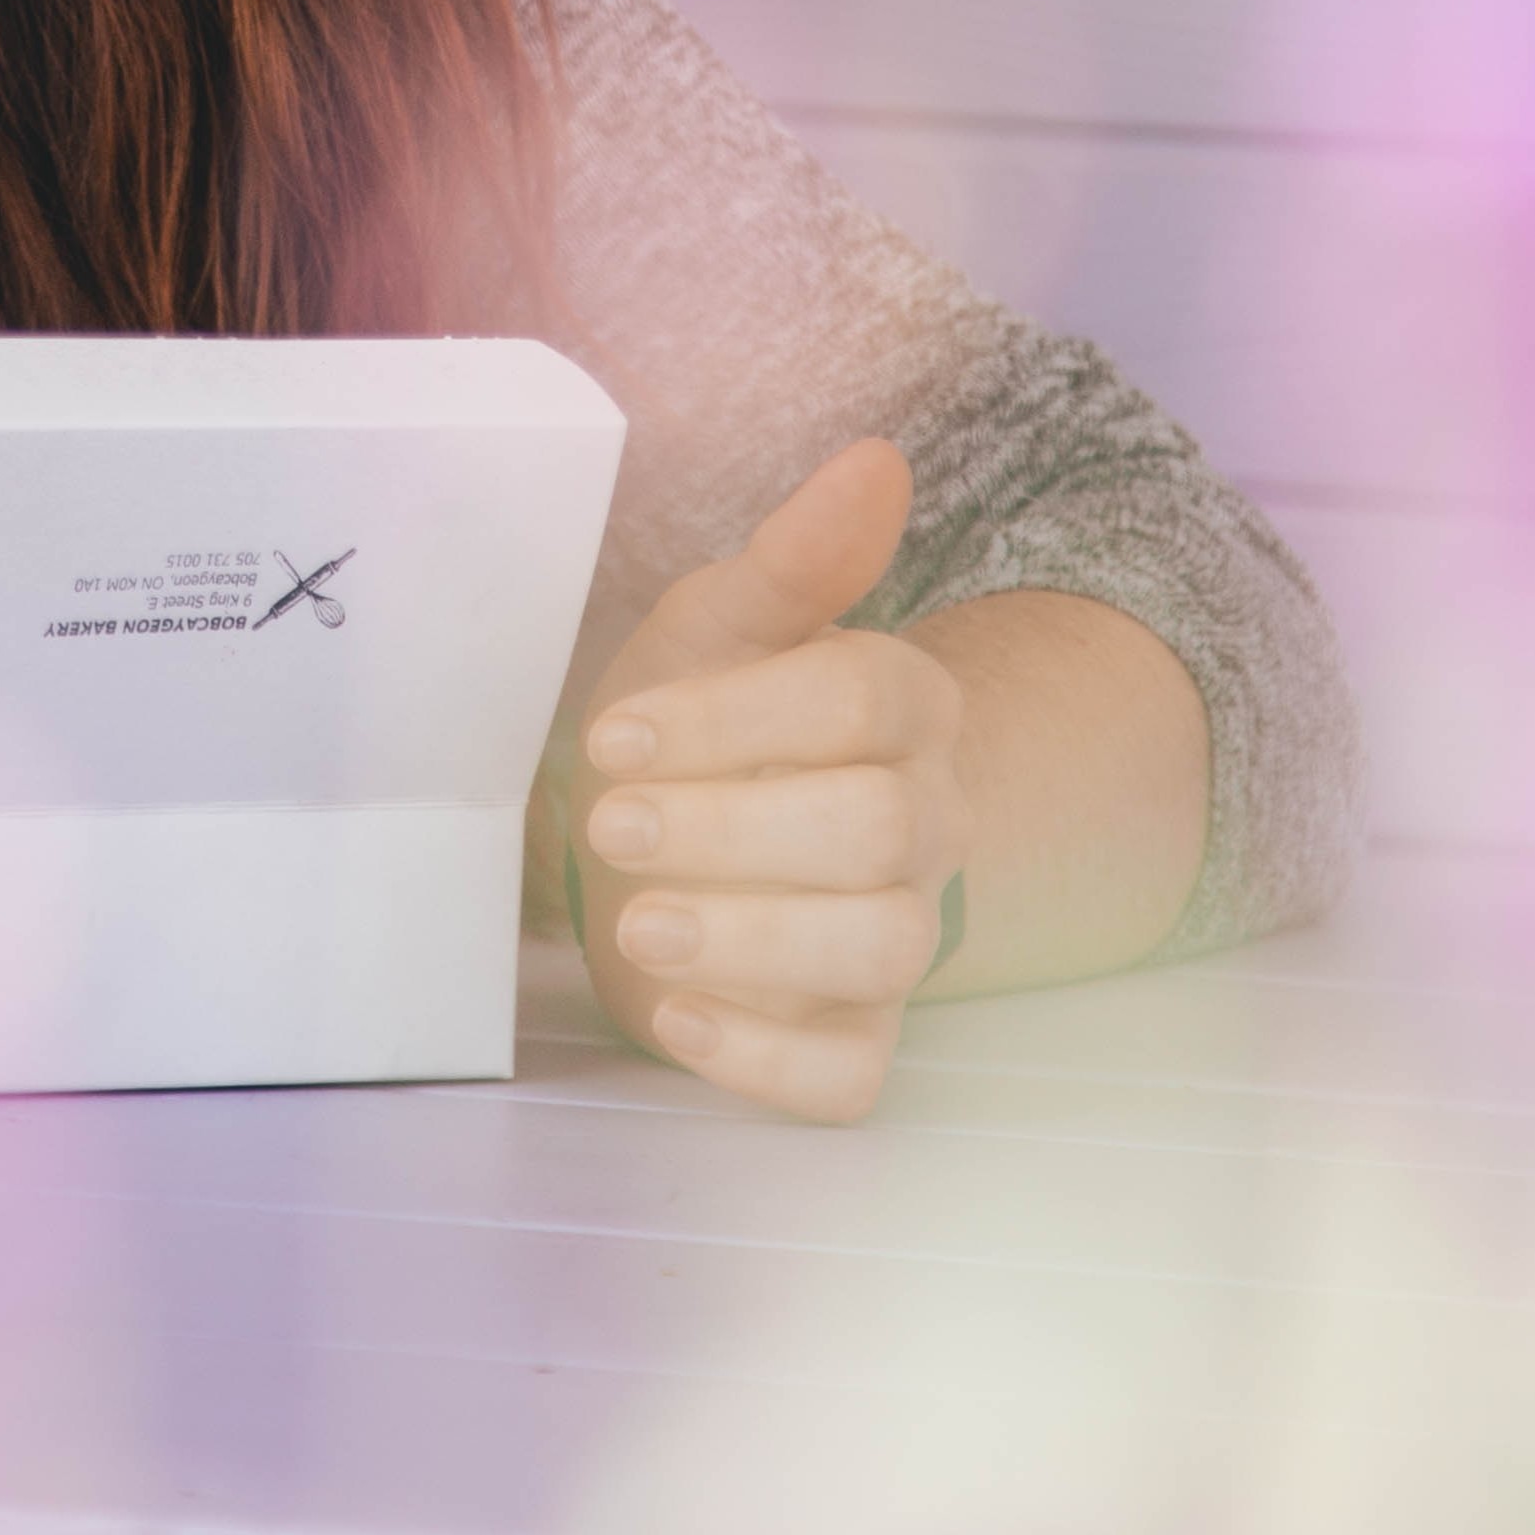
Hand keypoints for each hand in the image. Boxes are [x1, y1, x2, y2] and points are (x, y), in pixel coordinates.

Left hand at [564, 439, 967, 1123]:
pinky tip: (678, 1016)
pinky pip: (850, 1077)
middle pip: (878, 830)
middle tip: (609, 825)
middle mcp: (925, 823)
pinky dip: (764, 1059)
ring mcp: (899, 935)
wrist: (656, 834)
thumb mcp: (714, 625)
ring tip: (638, 927)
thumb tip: (875, 457)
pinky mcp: (855, 1037)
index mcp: (902, 706)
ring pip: (878, 951)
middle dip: (733, 829)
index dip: (738, 719)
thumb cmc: (689, 716)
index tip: (615, 732)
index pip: (862, 702)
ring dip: (751, 943)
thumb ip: (793, 556)